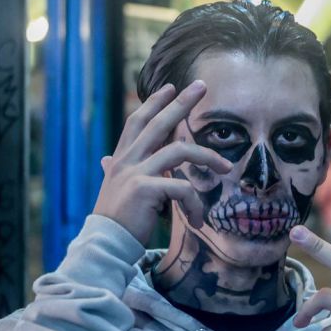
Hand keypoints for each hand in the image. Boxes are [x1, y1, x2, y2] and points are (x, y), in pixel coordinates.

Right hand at [92, 81, 232, 244]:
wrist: (106, 244)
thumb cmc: (116, 219)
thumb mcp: (114, 188)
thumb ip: (114, 170)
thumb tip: (105, 158)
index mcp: (121, 159)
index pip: (138, 122)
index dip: (154, 103)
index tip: (171, 88)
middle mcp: (126, 160)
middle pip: (158, 123)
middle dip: (181, 103)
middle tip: (202, 86)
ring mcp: (135, 173)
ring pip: (179, 152)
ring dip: (207, 157)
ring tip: (225, 167)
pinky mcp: (145, 189)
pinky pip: (182, 188)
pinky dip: (194, 203)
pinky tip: (197, 218)